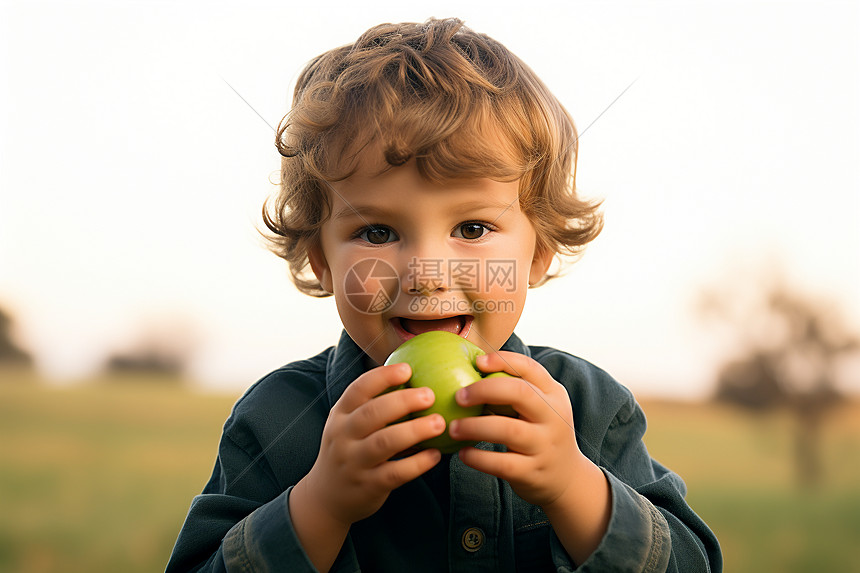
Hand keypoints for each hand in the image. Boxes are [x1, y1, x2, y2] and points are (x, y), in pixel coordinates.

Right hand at [297, 362, 444, 527]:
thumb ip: (372, 405)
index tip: (407, 369)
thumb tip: (414, 378)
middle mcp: (343, 436)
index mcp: (340, 415)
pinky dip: (418, 463)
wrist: (326, 497)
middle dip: (403, 401)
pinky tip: (436, 454)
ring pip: (384, 442)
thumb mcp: (348, 425)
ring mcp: (354, 462)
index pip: (358, 389)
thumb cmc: (349, 450)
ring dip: (415, 430)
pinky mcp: (368, 486)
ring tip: (440, 423)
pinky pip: (395, 473)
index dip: (382, 377)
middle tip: (430, 395)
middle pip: (372, 413)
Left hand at [448, 351, 583, 507]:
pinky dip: (478, 458)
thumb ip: (516, 389)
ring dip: (475, 427)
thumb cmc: (540, 433)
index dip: (502, 361)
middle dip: (485, 390)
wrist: (566, 478)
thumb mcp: (540, 407)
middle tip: (458, 397)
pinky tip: (463, 453)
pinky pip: (501, 463)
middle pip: (520, 393)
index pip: (530, 368)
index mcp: (553, 395)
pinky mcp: (532, 472)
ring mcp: (544, 445)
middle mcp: (553, 417)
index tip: (477, 362)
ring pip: (508, 430)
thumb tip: (471, 366)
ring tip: (453, 428)